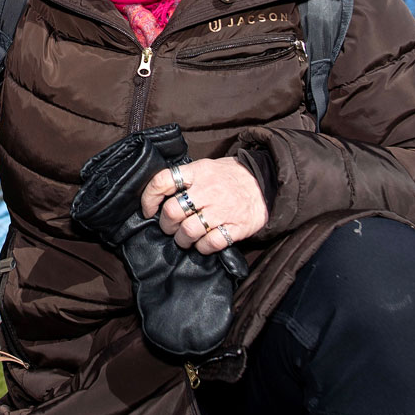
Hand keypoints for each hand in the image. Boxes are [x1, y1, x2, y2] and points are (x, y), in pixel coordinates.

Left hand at [139, 156, 267, 254]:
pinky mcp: (236, 227)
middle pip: (172, 211)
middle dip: (166, 225)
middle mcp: (208, 190)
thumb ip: (186, 178)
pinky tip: (203, 243)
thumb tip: (159, 196)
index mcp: (198, 172)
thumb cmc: (231, 177)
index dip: (149, 198)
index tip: (148, 210)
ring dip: (182, 239)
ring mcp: (222, 209)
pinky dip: (202, 247)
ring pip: (188, 231)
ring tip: (185, 239)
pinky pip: (210, 243)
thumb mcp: (207, 167)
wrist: (266, 183)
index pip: (163, 181)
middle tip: (170, 228)